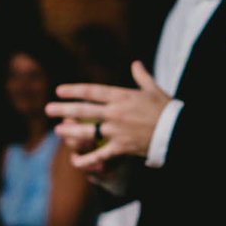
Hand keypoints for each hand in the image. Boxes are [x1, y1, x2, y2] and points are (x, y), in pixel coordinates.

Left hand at [46, 63, 172, 172]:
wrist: (177, 130)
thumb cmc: (166, 109)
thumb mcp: (154, 89)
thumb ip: (142, 76)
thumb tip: (136, 63)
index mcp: (122, 96)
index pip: (93, 91)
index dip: (74, 90)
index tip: (60, 90)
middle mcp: (116, 112)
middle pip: (84, 110)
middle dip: (64, 109)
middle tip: (49, 109)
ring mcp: (117, 130)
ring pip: (88, 131)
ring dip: (70, 131)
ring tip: (57, 130)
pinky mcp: (122, 147)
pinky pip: (101, 154)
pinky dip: (88, 159)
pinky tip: (76, 161)